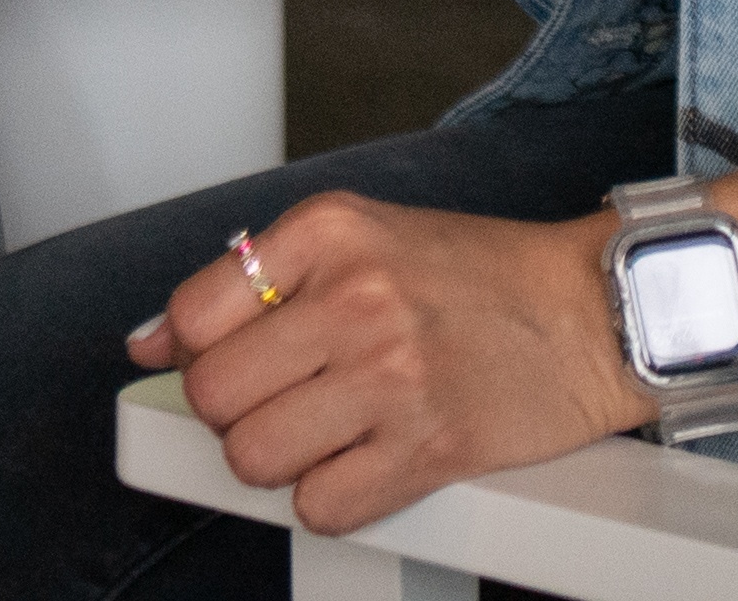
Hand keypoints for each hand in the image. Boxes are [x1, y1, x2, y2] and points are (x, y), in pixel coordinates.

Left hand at [124, 194, 644, 534]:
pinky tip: (361, 463)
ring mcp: (392, 375)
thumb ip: (251, 280)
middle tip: (278, 401)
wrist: (590, 312)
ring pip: (256, 458)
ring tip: (322, 434)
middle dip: (233, 414)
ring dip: (278, 462)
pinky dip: (329, 499)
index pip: (194, 314)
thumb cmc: (477, 275)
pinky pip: (322, 506)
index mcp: (330, 231)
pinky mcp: (429, 446)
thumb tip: (146, 340)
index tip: (226, 361)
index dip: (196, 354)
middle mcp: (356, 297)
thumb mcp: (360, 238)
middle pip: (216, 396)